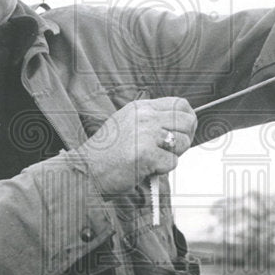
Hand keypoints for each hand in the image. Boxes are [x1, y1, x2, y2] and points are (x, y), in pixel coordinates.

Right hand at [78, 97, 196, 197]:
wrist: (86, 169)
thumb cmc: (107, 152)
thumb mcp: (127, 124)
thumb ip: (152, 120)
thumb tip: (181, 126)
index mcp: (141, 107)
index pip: (180, 104)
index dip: (188, 119)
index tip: (184, 132)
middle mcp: (145, 116)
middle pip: (188, 121)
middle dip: (185, 139)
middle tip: (170, 151)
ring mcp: (146, 134)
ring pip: (182, 143)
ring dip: (172, 156)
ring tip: (153, 160)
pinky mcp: (147, 154)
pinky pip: (172, 162)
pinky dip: (162, 170)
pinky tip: (145, 169)